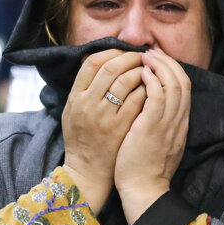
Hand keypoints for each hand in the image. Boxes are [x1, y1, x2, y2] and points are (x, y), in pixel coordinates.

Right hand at [60, 49, 145, 213]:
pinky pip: (137, 100)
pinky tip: (152, 88)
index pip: (92, 63)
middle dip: (129, 58)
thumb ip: (83, 87)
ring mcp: (105, 116)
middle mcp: (88, 104)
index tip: (123, 53)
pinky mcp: (121, 127)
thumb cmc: (81, 139)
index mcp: (75, 97)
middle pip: (110, 68)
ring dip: (140, 72)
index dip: (111, 53)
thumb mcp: (72, 111)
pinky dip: (147, 90)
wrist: (88, 171)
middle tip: (141, 58)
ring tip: (148, 71)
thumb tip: (98, 60)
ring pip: (125, 81)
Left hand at [114, 48, 191, 222]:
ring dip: (159, 66)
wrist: (144, 190)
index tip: (158, 61)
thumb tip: (150, 105)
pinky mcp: (153, 127)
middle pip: (182, 81)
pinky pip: (157, 95)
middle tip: (151, 52)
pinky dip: (152, 80)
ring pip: (173, 84)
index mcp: (181, 124)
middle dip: (167, 62)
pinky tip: (141, 72)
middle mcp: (179, 121)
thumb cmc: (144, 169)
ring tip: (145, 56)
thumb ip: (161, 123)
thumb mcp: (159, 142)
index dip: (173, 70)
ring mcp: (168, 123)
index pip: (184, 88)